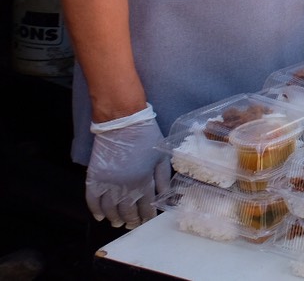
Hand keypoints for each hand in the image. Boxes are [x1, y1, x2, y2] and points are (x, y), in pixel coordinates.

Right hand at [86, 107, 168, 228]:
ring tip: (118, 223)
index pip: (145, 206)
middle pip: (127, 210)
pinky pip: (92, 200)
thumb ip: (163, 178)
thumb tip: (166, 196)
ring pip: (110, 209)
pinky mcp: (94, 178)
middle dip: (132, 220)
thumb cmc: (145, 136)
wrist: (122, 122)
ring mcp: (108, 183)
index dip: (146, 215)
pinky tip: (100, 216)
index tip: (147, 221)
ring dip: (115, 218)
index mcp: (143, 181)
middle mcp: (125, 187)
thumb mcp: (160, 157)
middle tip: (132, 226)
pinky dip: (95, 210)